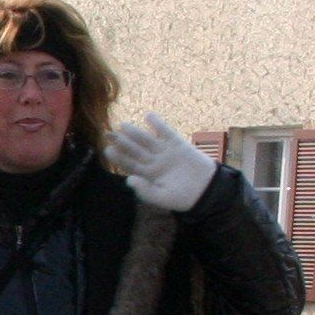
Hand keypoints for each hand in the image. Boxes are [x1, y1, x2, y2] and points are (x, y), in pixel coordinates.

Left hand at [104, 113, 218, 213]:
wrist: (207, 191)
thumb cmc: (184, 198)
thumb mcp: (163, 198)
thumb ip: (145, 191)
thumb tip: (128, 179)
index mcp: (149, 174)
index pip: (130, 164)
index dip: (119, 157)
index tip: (107, 150)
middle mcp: (155, 161)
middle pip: (135, 150)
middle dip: (122, 142)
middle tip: (108, 134)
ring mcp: (166, 152)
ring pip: (148, 140)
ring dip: (135, 132)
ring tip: (123, 125)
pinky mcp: (179, 145)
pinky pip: (167, 133)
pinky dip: (158, 125)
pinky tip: (148, 116)